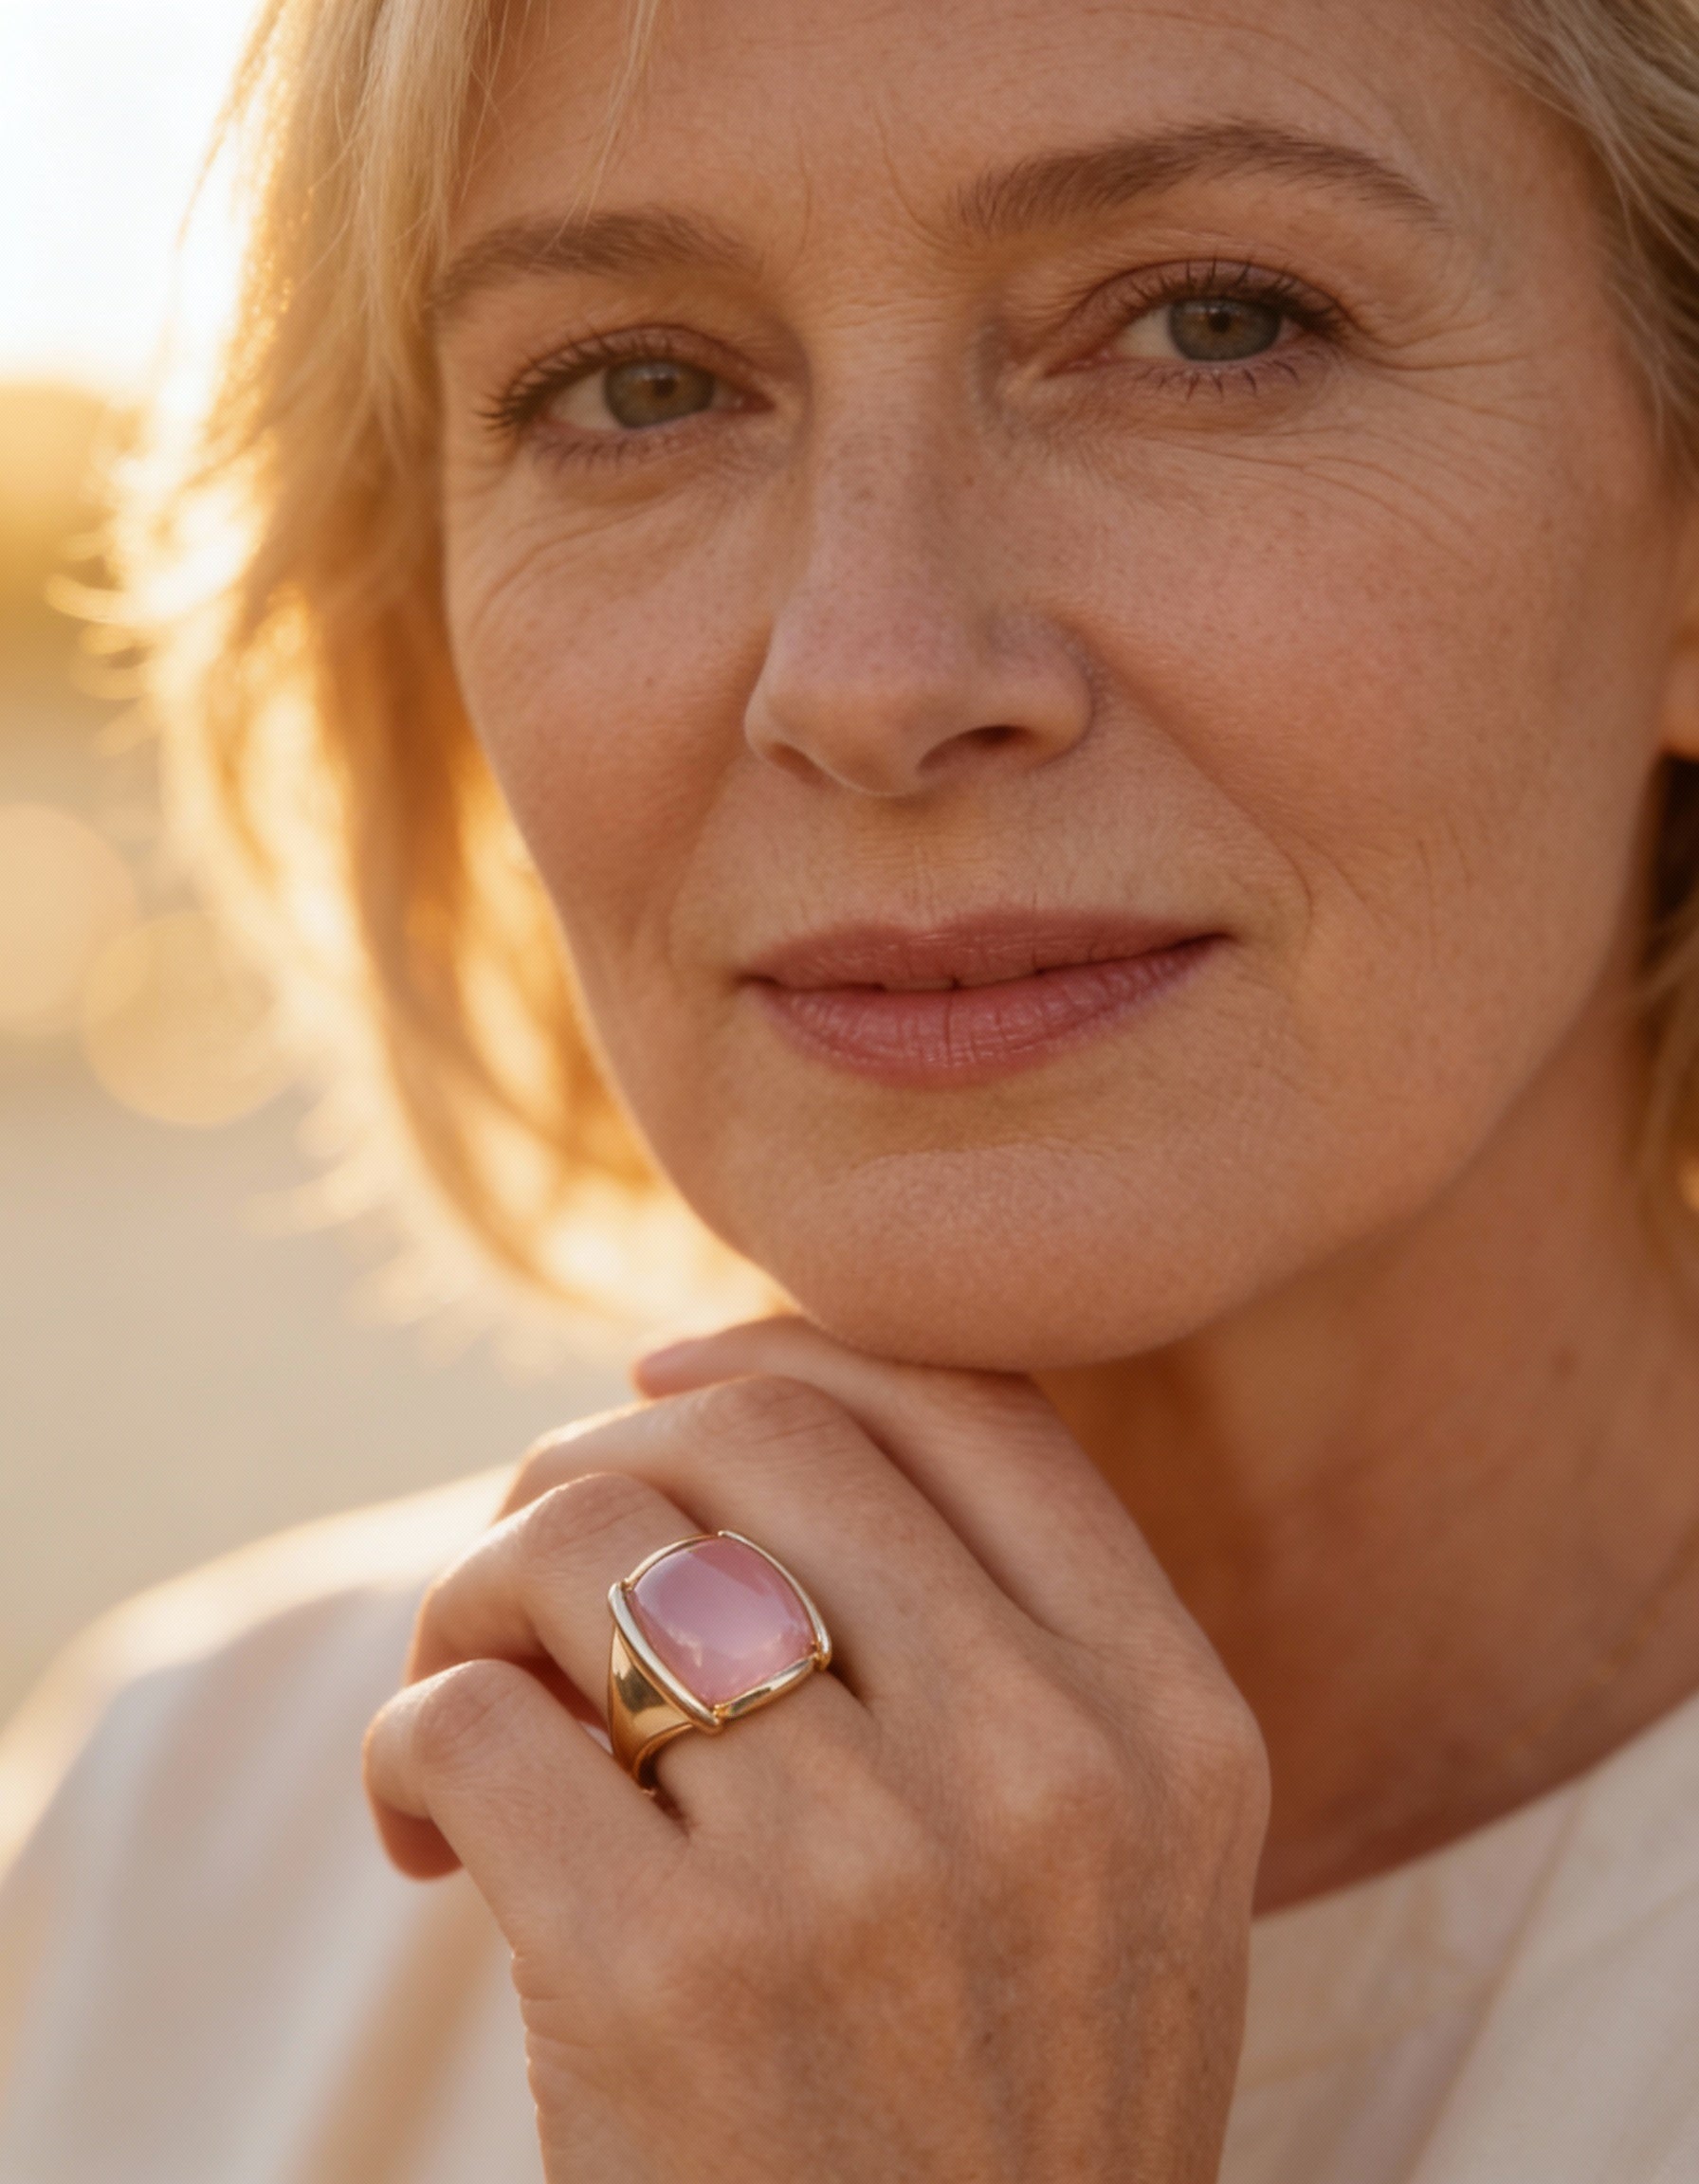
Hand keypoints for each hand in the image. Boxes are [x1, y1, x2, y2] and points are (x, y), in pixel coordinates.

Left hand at [363, 1318, 1267, 2181]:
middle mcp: (1045, 1766)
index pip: (962, 1403)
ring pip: (587, 1546)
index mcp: (1174, 1722)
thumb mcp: (1113, 1879)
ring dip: (476, 1590)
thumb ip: (1013, 1649)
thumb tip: (750, 1402)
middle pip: (760, 1434)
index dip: (782, 1352)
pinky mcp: (668, 1980)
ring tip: (467, 1691)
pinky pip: (474, 1713)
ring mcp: (863, 1871)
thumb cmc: (996, 2127)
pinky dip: (413, 1737)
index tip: (656, 1386)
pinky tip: (431, 1827)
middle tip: (533, 1562)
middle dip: (599, 1455)